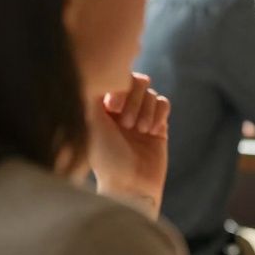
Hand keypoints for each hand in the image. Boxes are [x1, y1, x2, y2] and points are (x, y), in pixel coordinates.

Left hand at [87, 72, 169, 218]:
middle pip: (137, 80)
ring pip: (151, 93)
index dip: (119, 87)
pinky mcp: (158, 125)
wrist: (131, 185)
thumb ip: (93, 92)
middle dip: (134, 100)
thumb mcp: (91, 122)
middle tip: (126, 123)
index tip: (113, 108)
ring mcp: (139, 115)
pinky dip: (159, 114)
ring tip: (139, 131)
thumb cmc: (106, 157)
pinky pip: (164, 103)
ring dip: (146, 111)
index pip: (116, 77)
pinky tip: (152, 131)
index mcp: (99, 106)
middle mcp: (119, 109)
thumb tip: (98, 68)